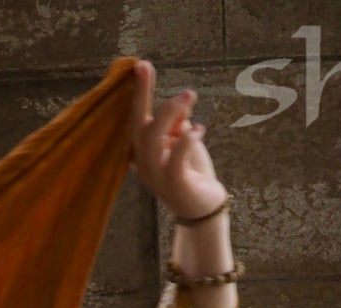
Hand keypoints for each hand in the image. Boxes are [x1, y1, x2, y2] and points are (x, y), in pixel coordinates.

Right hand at [129, 59, 227, 222]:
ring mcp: (157, 177)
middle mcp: (145, 164)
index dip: (139, 92)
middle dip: (150, 98)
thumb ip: (179, 124)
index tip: (141, 64)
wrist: (202, 209)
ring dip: (170, 114)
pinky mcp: (174, 186)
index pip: (137, 117)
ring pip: (153, 140)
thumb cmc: (191, 173)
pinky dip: (186, 141)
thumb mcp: (184, 142)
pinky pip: (175, 161)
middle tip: (179, 83)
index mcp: (144, 151)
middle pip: (141, 127)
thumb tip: (181, 103)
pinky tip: (199, 130)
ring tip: (190, 98)